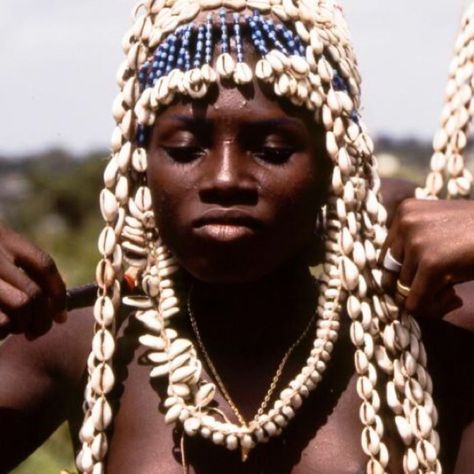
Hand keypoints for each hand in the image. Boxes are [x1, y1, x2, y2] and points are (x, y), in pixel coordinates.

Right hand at [0, 222, 66, 338]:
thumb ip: (23, 270)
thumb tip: (58, 313)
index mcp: (6, 239)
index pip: (44, 265)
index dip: (58, 293)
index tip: (61, 317)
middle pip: (35, 291)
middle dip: (42, 318)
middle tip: (38, 331)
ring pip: (20, 305)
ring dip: (23, 324)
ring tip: (15, 329)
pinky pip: (0, 321)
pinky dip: (3, 331)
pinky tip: (0, 331)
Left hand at [380, 199, 473, 316]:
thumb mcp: (440, 229)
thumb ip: (414, 244)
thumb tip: (388, 284)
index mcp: (405, 212)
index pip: (387, 256)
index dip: (407, 272)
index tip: (432, 276)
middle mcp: (404, 222)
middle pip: (392, 272)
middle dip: (416, 285)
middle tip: (444, 287)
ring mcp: (416, 241)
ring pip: (403, 289)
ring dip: (428, 296)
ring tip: (453, 290)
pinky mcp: (431, 263)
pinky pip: (414, 303)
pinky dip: (434, 308)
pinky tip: (455, 299)